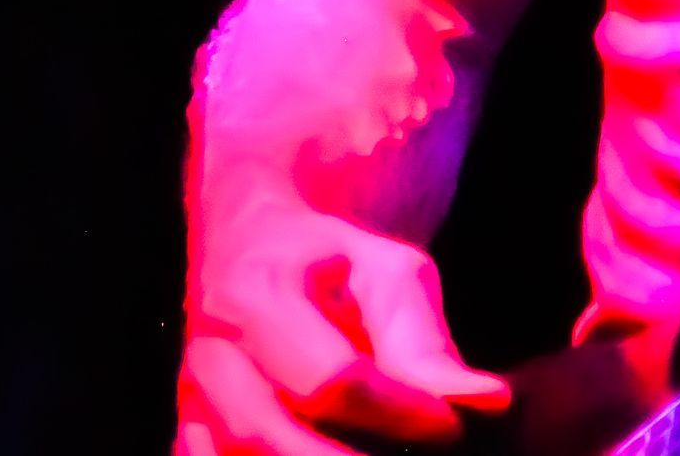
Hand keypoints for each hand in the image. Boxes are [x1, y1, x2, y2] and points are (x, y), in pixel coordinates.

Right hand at [177, 194, 508, 453]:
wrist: (253, 245)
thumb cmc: (335, 261)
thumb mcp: (389, 275)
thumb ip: (427, 343)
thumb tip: (490, 404)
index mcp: (258, 292)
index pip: (330, 378)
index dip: (397, 410)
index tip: (452, 426)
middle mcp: (209, 356)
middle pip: (268, 439)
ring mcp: (189, 407)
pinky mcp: (190, 441)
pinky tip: (343, 452)